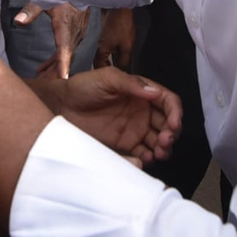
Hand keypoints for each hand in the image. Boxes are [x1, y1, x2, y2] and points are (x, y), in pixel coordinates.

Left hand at [15, 2, 90, 79]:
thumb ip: (30, 10)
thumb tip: (18, 21)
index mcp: (65, 27)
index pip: (64, 50)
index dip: (63, 65)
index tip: (63, 80)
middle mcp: (74, 34)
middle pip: (65, 58)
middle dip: (55, 74)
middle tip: (43, 87)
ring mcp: (77, 35)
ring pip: (66, 56)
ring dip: (55, 68)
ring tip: (41, 80)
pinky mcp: (76, 34)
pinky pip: (66, 51)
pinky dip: (56, 60)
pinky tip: (45, 67)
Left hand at [53, 66, 181, 164]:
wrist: (61, 106)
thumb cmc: (83, 86)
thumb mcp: (107, 78)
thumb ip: (131, 84)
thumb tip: (155, 92)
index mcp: (141, 92)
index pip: (167, 101)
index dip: (175, 112)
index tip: (174, 123)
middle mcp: (142, 111)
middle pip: (167, 123)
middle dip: (171, 133)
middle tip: (165, 140)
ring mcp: (134, 129)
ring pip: (159, 140)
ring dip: (164, 147)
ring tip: (159, 152)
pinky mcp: (124, 144)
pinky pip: (142, 153)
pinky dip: (148, 158)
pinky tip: (146, 158)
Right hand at [94, 8, 136, 70]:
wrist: (118, 7)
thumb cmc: (122, 24)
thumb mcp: (127, 46)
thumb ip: (124, 61)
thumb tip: (123, 70)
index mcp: (99, 52)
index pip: (100, 70)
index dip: (107, 76)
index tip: (114, 78)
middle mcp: (93, 47)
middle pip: (97, 63)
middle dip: (105, 69)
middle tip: (115, 73)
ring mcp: (93, 40)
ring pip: (98, 56)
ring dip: (105, 60)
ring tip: (114, 63)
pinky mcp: (96, 34)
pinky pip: (99, 48)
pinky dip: (105, 52)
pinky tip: (112, 51)